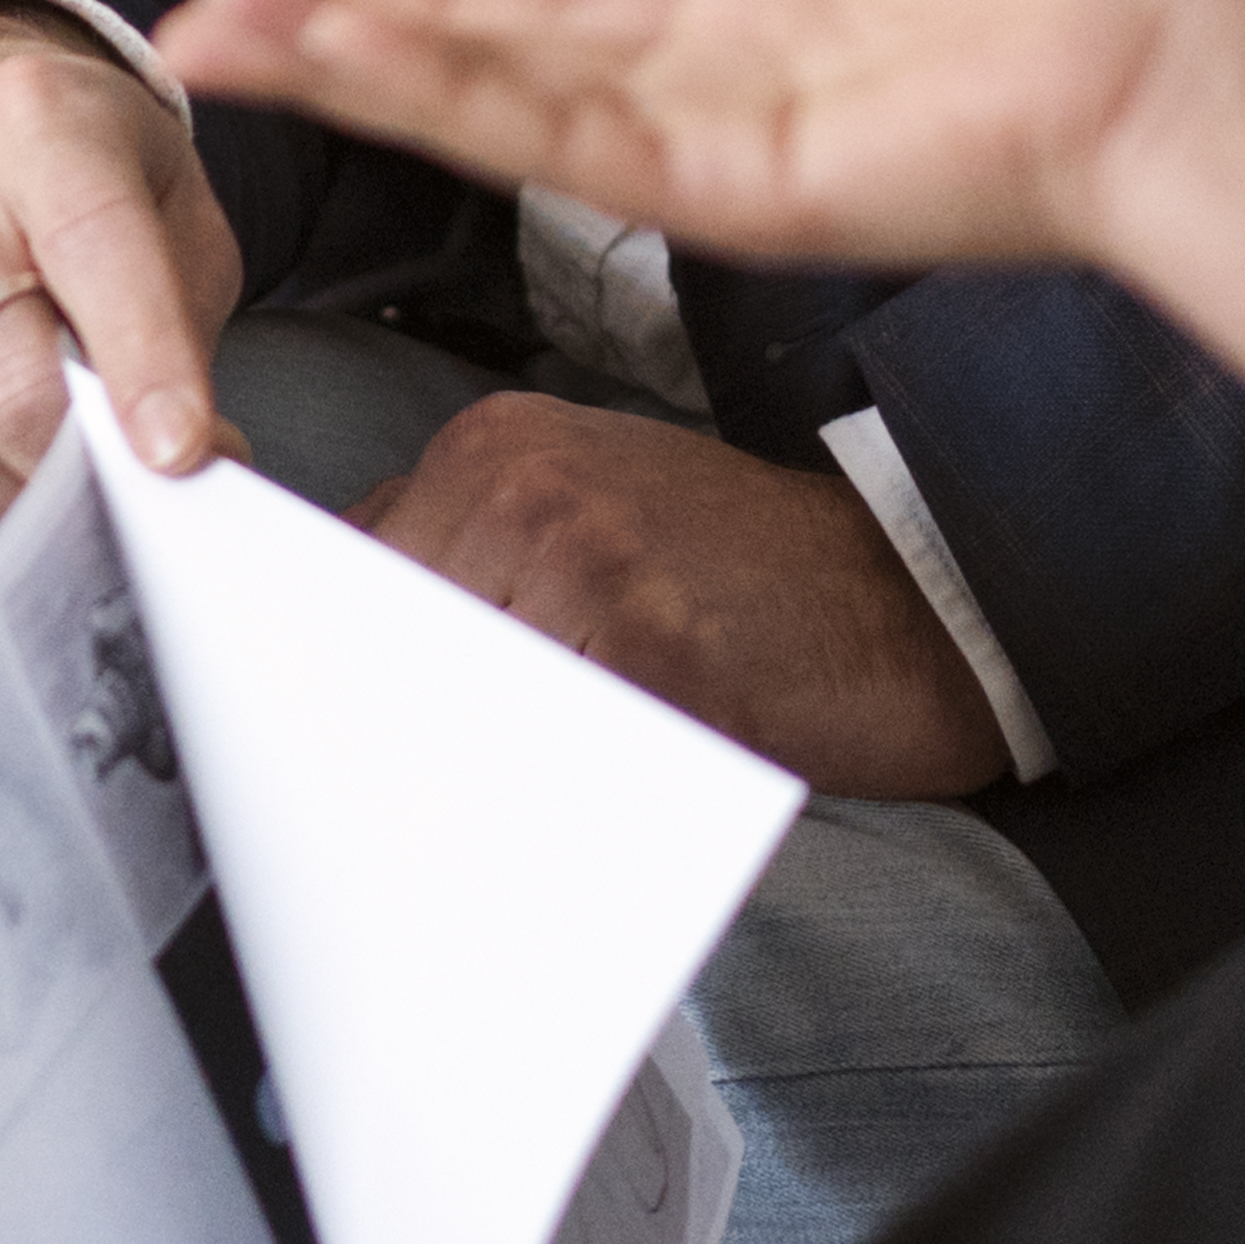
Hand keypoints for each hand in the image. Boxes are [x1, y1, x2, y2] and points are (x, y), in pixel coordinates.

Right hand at [0, 7, 245, 573]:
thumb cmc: (60, 173)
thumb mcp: (157, 202)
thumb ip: (178, 318)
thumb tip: (195, 458)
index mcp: (36, 114)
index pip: (98, 250)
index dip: (146, 364)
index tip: (179, 458)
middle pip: (3, 375)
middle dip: (71, 473)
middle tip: (112, 514)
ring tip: (43, 526)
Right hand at [166, 0, 1244, 403]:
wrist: (1198, 42)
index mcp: (755, 18)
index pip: (551, 9)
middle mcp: (717, 94)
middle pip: (491, 64)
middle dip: (345, 40)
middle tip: (201, 14)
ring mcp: (722, 150)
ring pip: (501, 105)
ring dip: (362, 66)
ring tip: (228, 27)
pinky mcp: (744, 186)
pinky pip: (574, 138)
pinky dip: (459, 97)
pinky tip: (360, 58)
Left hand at [353, 394, 1008, 799]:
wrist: (904, 591)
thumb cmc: (742, 566)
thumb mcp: (587, 506)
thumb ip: (466, 552)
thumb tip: (340, 649)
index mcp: (495, 447)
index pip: (347, 573)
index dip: (348, 666)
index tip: (354, 726)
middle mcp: (524, 487)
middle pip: (381, 642)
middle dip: (398, 723)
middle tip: (433, 784)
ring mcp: (587, 565)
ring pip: (453, 707)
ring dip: (468, 770)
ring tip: (521, 790)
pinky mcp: (651, 656)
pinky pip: (550, 757)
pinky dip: (555, 796)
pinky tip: (594, 795)